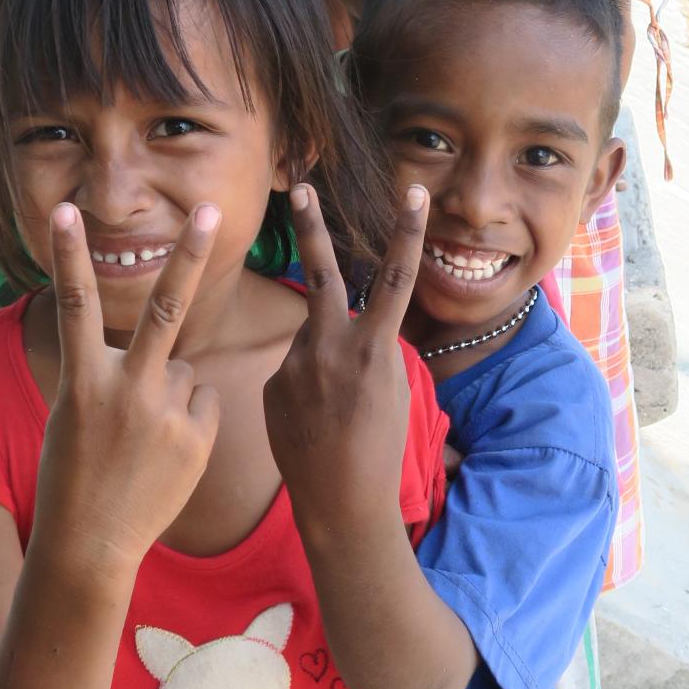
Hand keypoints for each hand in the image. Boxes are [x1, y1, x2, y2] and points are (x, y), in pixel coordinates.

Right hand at [32, 201, 221, 577]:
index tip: (66, 212)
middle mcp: (127, 391)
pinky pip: (203, 402)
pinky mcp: (197, 438)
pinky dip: (191, 418)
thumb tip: (167, 353)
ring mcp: (166, 415)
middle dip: (190, 254)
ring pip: (184, 369)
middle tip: (213, 210)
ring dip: (170, 391)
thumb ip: (114, 374)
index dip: (69, 256)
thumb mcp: (76, 414)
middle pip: (163, 308)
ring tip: (143, 438)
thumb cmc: (75, 473)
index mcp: (84, 382)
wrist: (91, 544)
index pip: (76, 305)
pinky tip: (168, 451)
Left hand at [264, 182, 428, 529]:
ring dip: (322, 355)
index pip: (395, 277)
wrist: (341, 500)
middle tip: (300, 187)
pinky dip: (306, 388)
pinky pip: (293, 370)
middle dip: (312, 227)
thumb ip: (366, 348)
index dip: (407, 231)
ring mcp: (297, 364)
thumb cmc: (380, 447)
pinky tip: (313, 424)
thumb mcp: (391, 390)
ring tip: (333, 402)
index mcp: (373, 347)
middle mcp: (331, 347)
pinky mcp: (274, 384)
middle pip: (323, 273)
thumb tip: (339, 328)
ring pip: (310, 336)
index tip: (414, 190)